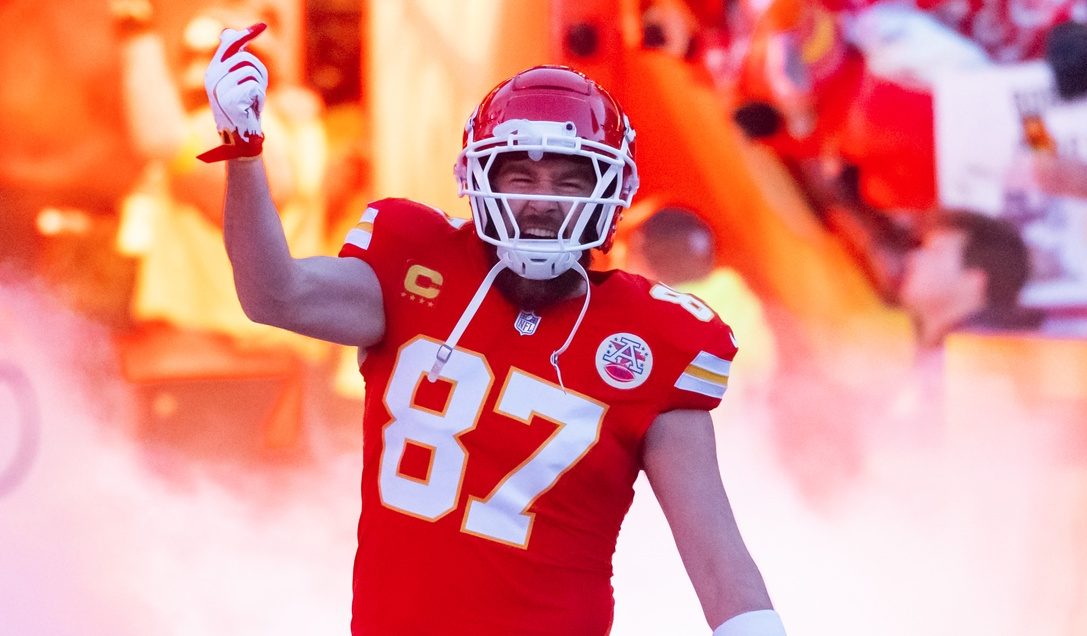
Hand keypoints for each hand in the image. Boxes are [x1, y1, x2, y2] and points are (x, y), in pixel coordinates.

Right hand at [197, 23, 267, 162]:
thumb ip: (235, 60)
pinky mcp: (229, 98)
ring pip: (251, 71)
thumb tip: (229, 33)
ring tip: (252, 100)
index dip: (246, 35)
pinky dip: (259, 97)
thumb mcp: (238, 82)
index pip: (229, 45)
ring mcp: (219, 88)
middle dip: (258, 72)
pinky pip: (254, 86)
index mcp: (213, 71)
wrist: (240, 138)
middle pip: (245, 57)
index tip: (262, 26)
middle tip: (256, 89)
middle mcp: (212, 77)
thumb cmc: (242, 109)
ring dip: (259, 86)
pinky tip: (252, 108)